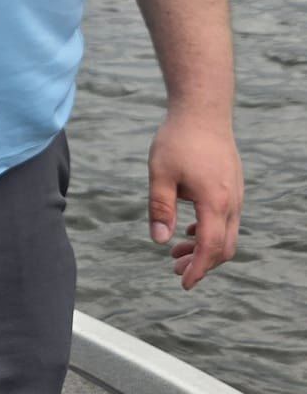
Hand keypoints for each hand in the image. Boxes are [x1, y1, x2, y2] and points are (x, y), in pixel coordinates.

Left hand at [147, 104, 243, 289]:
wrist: (203, 109)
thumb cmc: (179, 139)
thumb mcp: (160, 174)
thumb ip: (160, 208)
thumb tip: (159, 240)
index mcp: (214, 202)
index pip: (210, 248)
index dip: (198, 270)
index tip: (184, 284)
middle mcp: (231, 201)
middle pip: (224, 247)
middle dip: (202, 264)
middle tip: (174, 269)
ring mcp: (235, 193)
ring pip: (228, 234)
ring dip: (205, 248)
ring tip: (176, 252)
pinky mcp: (233, 185)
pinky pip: (228, 219)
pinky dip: (211, 231)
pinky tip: (188, 230)